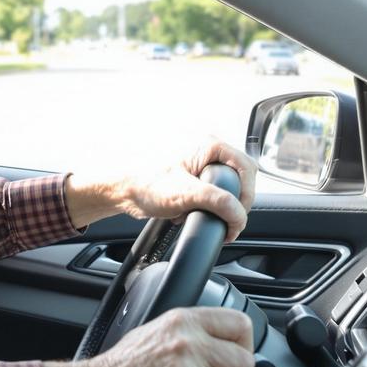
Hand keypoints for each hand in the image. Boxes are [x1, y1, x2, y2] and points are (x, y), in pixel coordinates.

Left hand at [67, 138, 256, 242]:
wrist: (119, 190)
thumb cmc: (144, 184)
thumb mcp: (186, 194)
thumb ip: (218, 202)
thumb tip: (239, 214)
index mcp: (208, 145)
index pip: (246, 169)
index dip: (247, 195)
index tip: (238, 216)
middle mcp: (205, 149)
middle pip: (237, 179)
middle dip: (231, 203)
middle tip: (225, 222)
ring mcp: (197, 161)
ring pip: (223, 187)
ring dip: (216, 206)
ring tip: (199, 215)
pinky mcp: (188, 174)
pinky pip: (208, 191)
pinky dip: (202, 205)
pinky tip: (187, 213)